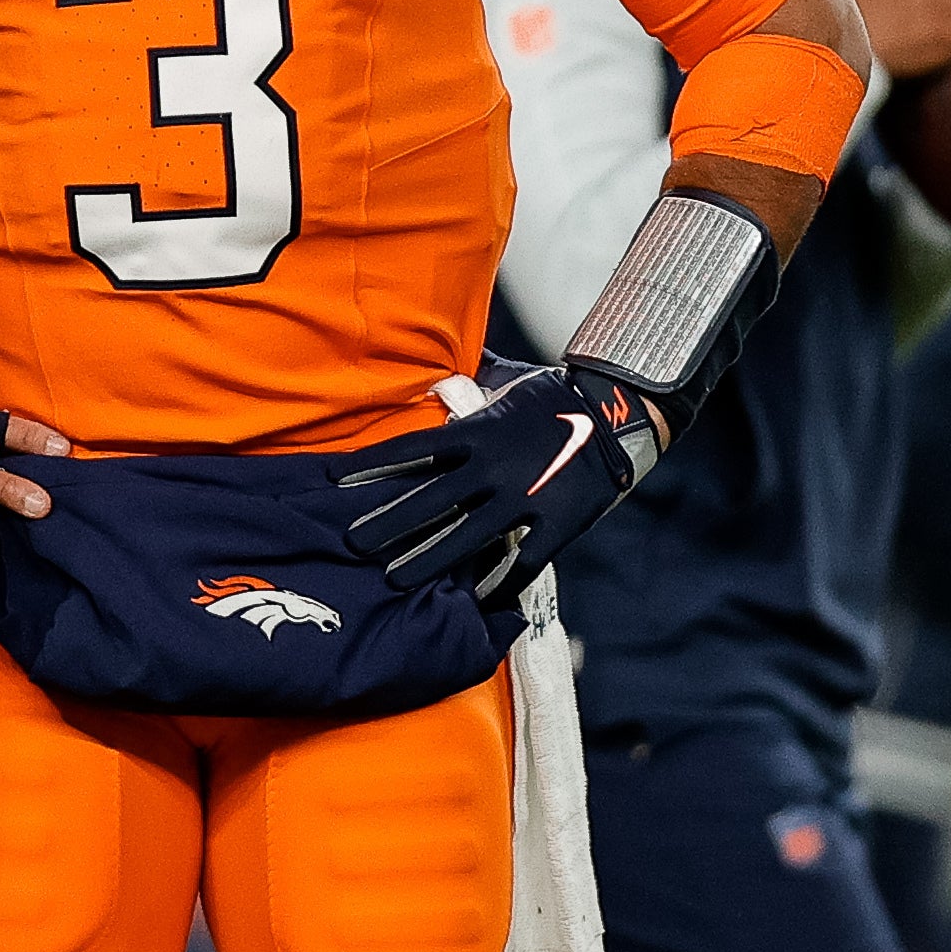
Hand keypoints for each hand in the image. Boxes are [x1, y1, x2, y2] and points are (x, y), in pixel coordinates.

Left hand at [333, 366, 651, 605]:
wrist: (617, 413)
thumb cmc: (553, 393)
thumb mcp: (504, 378)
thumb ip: (468, 375)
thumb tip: (434, 351)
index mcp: (476, 431)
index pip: (410, 450)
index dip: (370, 465)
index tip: (333, 480)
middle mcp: (492, 467)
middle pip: (428, 500)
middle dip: (386, 523)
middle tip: (351, 542)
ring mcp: (523, 498)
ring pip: (465, 537)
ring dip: (427, 559)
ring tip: (393, 579)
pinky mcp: (555, 523)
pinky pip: (521, 561)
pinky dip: (498, 582)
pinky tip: (475, 601)